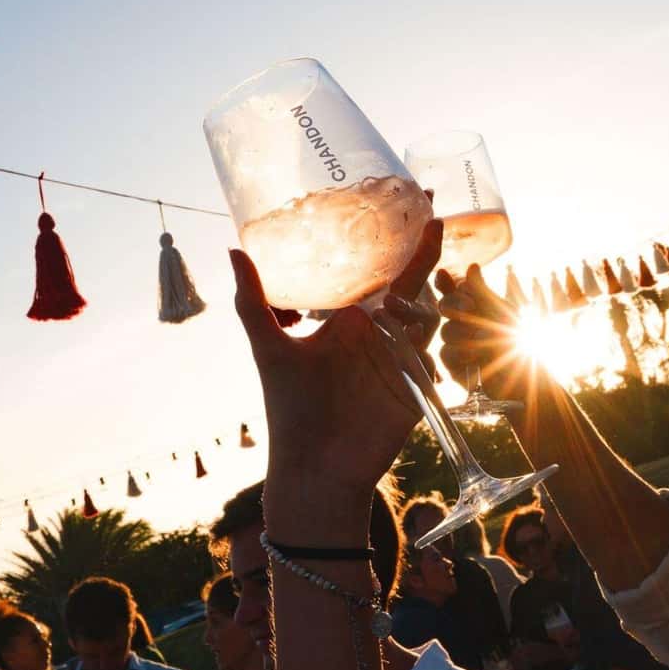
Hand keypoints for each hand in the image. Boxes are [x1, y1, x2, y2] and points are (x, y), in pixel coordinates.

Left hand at [231, 219, 441, 537]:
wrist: (312, 468)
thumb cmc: (289, 408)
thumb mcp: (269, 347)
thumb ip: (254, 301)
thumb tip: (232, 248)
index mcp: (353, 320)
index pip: (383, 273)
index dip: (402, 242)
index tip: (416, 201)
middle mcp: (381, 335)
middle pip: (413, 287)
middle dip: (426, 255)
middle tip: (436, 219)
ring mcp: (402, 361)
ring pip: (427, 318)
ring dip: (423, 301)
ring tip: (408, 293)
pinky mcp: (417, 390)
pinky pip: (431, 359)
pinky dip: (426, 346)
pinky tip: (417, 335)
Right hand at [435, 264, 525, 398]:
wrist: (526, 375)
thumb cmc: (519, 341)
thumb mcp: (502, 311)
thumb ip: (483, 291)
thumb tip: (471, 266)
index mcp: (476, 306)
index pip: (455, 290)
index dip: (450, 286)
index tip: (456, 284)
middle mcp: (465, 323)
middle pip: (445, 306)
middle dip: (456, 305)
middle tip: (470, 309)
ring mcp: (458, 344)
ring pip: (446, 331)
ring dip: (463, 333)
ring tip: (482, 340)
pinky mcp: (454, 366)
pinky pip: (446, 353)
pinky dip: (459, 353)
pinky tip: (473, 357)